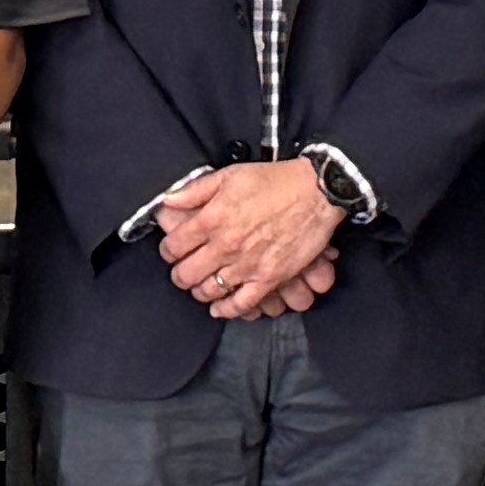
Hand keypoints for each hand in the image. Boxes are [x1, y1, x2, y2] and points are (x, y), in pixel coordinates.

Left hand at [159, 158, 347, 322]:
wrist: (316, 192)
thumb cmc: (275, 181)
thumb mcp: (229, 175)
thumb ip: (195, 190)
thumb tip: (168, 201)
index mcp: (212, 219)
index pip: (174, 246)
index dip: (168, 250)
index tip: (172, 250)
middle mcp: (226, 245)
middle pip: (187, 274)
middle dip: (180, 275)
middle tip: (183, 271)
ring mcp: (247, 265)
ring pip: (209, 291)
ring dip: (199, 291)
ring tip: (201, 285)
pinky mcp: (268, 279)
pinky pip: (240, 304)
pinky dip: (225, 310)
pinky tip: (219, 307)